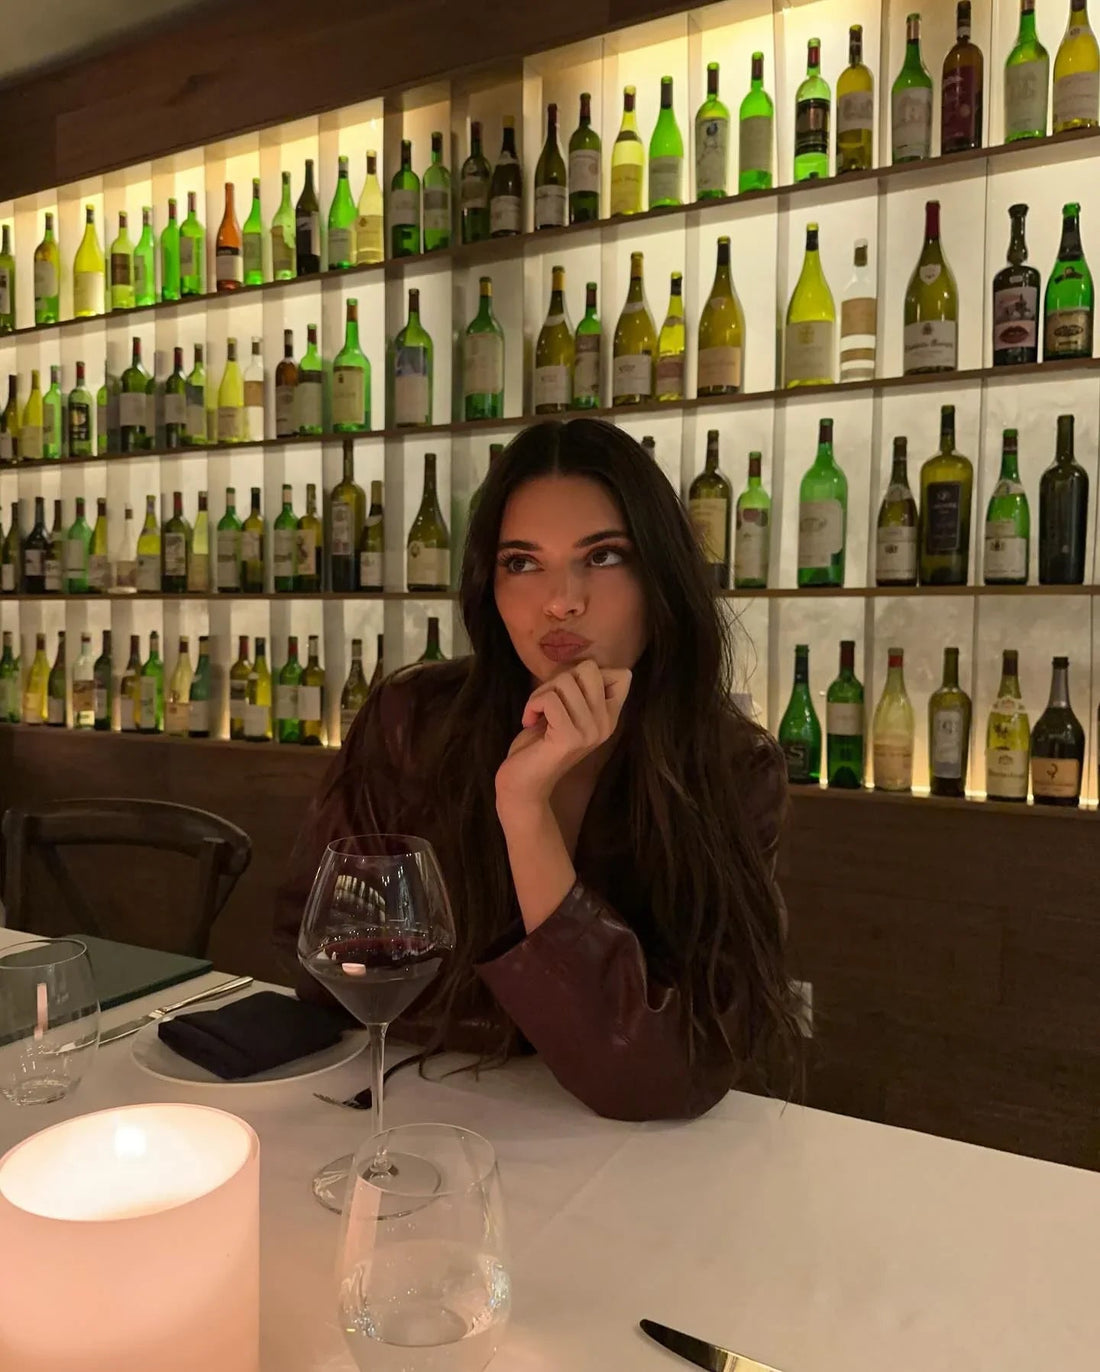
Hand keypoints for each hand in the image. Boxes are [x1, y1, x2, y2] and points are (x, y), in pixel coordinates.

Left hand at [495, 660, 631, 813]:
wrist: (523, 784)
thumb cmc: (539, 745)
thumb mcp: (566, 712)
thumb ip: (580, 692)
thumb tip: (589, 666)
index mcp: (609, 718)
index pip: (623, 675)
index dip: (587, 674)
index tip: (567, 695)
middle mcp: (606, 724)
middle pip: (590, 669)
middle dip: (559, 679)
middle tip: (546, 703)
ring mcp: (590, 732)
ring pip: (566, 681)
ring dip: (541, 694)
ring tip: (536, 714)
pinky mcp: (569, 737)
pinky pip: (550, 699)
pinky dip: (532, 705)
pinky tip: (529, 721)